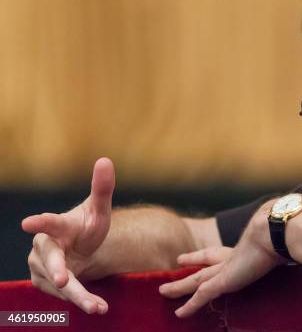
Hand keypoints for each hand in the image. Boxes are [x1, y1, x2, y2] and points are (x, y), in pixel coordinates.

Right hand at [21, 158, 114, 314]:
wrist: (81, 247)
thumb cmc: (87, 226)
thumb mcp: (99, 209)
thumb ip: (103, 188)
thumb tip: (106, 160)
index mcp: (58, 226)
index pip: (49, 223)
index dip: (40, 222)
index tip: (28, 223)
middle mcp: (44, 247)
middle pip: (51, 260)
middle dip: (58, 271)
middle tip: (64, 280)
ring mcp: (42, 267)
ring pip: (59, 282)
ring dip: (77, 295)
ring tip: (97, 306)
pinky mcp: (46, 284)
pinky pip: (63, 295)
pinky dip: (80, 301)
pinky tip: (98, 307)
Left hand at [159, 202, 284, 317]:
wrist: (273, 231)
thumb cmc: (281, 232)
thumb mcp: (281, 238)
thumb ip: (285, 241)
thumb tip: (299, 238)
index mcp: (242, 248)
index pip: (220, 251)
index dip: (207, 252)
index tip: (197, 252)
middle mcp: (230, 257)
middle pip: (204, 262)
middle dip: (191, 263)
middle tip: (178, 261)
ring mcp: (225, 269)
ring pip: (195, 280)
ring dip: (179, 286)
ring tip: (163, 291)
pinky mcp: (223, 281)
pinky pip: (201, 297)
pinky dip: (190, 305)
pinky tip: (180, 314)